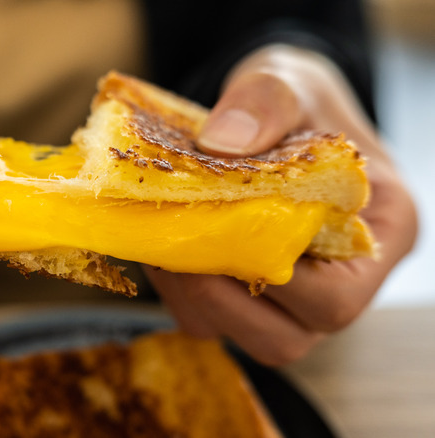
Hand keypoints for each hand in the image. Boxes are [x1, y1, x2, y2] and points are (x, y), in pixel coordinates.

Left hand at [146, 44, 416, 365]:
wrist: (275, 112)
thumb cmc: (297, 100)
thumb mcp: (287, 80)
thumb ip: (265, 101)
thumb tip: (221, 143)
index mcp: (382, 233)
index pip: (337, 296)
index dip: (270, 278)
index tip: (218, 230)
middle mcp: (344, 281)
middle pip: (285, 338)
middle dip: (216, 296)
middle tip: (174, 243)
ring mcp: (296, 298)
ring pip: (240, 336)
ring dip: (191, 298)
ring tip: (162, 241)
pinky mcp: (253, 297)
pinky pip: (210, 320)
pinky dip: (178, 292)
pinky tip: (162, 245)